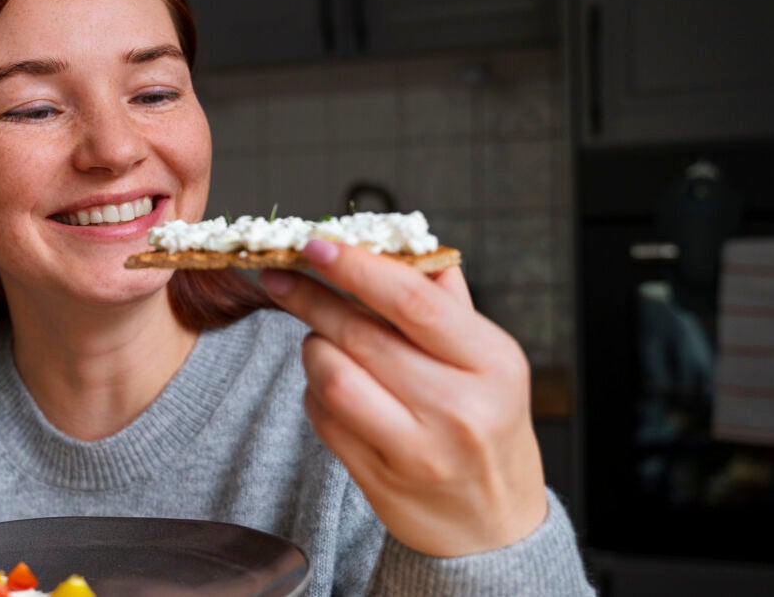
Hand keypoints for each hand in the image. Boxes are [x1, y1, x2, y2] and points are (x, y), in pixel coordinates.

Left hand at [259, 240, 546, 557]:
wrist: (493, 528)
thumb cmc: (488, 428)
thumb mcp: (489, 362)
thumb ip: (447, 302)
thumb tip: (400, 245)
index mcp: (491, 362)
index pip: (412, 302)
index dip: (356, 268)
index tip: (315, 245)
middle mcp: (458, 406)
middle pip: (362, 336)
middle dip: (312, 299)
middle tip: (279, 278)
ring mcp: (417, 449)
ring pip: (332, 377)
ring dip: (313, 349)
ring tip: (323, 341)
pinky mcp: (379, 479)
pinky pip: (323, 418)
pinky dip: (314, 391)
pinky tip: (330, 385)